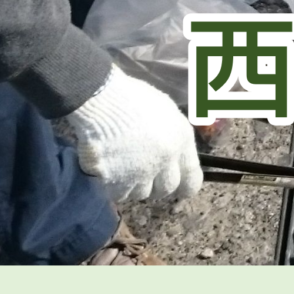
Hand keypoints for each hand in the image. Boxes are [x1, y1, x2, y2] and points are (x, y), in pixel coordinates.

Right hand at [55, 68, 203, 204]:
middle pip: (165, 190)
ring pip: (140, 193)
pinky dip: (112, 186)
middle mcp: (165, 160)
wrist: (102, 99)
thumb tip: (174, 156)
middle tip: (142, 172)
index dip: (185, 187)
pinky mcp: (116, 180)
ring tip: (122, 166)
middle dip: (155, 185)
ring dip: (132, 185)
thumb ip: (173, 138)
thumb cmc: (133, 98)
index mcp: (181, 141)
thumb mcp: (166, 112)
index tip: (180, 189)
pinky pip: (117, 194)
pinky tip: (108, 168)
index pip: (192, 179)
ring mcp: (140, 173)